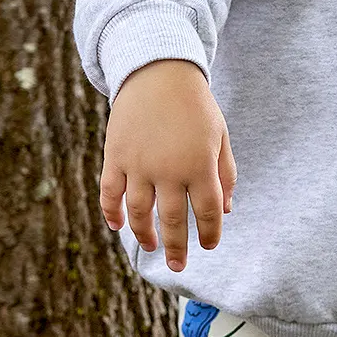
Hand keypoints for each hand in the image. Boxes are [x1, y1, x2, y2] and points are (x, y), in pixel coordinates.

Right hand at [99, 58, 236, 270]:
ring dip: (146, 234)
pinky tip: (118, 226)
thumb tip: (226, 210)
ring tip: (152, 246)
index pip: (209, 211)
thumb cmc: (195, 107)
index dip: (210, 233)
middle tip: (179, 265)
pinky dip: (112, 211)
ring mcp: (139, 164)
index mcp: (200, 165)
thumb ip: (225, 174)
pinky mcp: (116, 155)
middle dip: (178, 247)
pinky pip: (110, 192)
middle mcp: (169, 169)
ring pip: (140, 212)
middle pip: (174, 219)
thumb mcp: (220, 137)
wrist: (158, 71)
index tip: (208, 245)